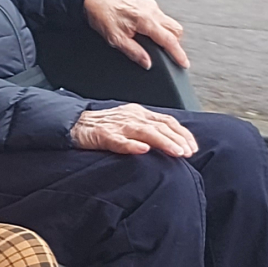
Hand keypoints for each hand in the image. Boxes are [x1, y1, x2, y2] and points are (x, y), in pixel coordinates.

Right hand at [70, 102, 198, 158]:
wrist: (74, 125)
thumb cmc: (104, 127)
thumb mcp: (131, 124)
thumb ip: (149, 131)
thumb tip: (173, 143)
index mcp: (140, 113)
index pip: (167, 121)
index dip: (182, 133)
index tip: (193, 147)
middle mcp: (132, 117)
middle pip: (159, 126)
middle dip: (177, 139)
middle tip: (188, 152)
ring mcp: (117, 125)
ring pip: (145, 132)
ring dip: (163, 142)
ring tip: (176, 152)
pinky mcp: (102, 135)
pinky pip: (118, 141)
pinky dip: (131, 146)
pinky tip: (142, 151)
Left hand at [83, 0, 188, 71]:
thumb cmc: (103, 16)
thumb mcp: (116, 39)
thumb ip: (134, 52)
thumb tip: (147, 63)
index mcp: (146, 20)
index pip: (169, 40)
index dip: (178, 54)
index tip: (184, 63)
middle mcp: (152, 11)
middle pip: (176, 30)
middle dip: (175, 44)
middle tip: (170, 56)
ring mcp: (151, 6)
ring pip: (170, 23)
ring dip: (169, 35)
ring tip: (158, 46)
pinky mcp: (148, 4)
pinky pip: (162, 17)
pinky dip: (162, 27)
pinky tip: (150, 34)